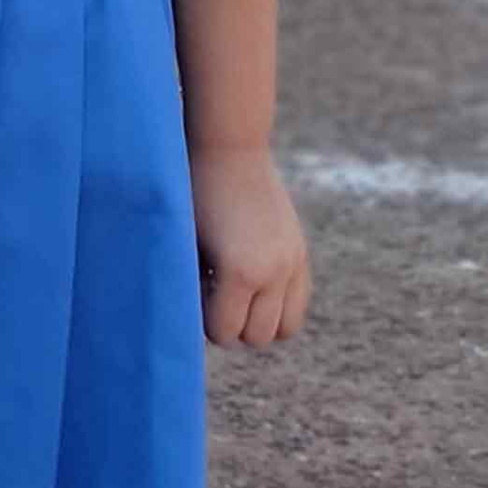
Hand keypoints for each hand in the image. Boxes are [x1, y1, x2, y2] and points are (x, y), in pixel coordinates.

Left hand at [191, 146, 309, 348]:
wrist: (230, 150)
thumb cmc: (193, 196)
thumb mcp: (187, 247)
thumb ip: (195, 289)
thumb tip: (197, 323)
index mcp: (240, 273)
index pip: (224, 332)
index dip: (203, 319)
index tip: (194, 289)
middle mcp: (274, 273)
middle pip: (257, 337)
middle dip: (232, 323)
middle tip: (212, 291)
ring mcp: (292, 263)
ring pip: (284, 329)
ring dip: (258, 321)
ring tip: (235, 293)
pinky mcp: (300, 254)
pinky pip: (298, 304)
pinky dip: (276, 306)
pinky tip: (252, 282)